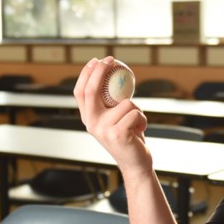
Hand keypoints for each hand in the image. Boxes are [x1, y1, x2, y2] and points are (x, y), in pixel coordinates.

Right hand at [73, 57, 151, 174]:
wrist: (135, 164)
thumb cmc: (128, 137)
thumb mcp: (114, 119)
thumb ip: (110, 104)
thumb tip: (114, 74)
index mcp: (88, 119)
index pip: (80, 92)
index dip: (86, 74)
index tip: (96, 60)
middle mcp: (91, 124)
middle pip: (92, 91)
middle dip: (100, 71)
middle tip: (111, 59)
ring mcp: (103, 129)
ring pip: (125, 103)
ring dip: (137, 110)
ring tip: (136, 123)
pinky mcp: (117, 134)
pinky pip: (135, 113)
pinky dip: (143, 119)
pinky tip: (140, 130)